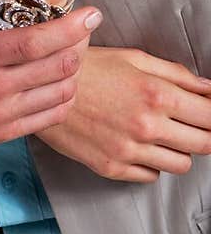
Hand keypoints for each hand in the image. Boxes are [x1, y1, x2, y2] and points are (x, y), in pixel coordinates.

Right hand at [0, 0, 101, 168]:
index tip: (90, 12)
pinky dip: (63, 96)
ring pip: (61, 94)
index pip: (35, 44)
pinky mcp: (1, 134)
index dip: (70, 27)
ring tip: (72, 49)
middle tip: (83, 24)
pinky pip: (50, 118)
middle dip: (80, 43)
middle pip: (59, 68)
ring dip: (74, 69)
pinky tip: (59, 80)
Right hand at [37, 46, 210, 180]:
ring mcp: (130, 150)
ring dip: (180, 150)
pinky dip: (152, 163)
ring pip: (181, 165)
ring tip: (164, 133)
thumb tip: (206, 87)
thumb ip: (175, 73)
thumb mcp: (132, 57)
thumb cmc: (85, 69)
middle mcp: (146, 125)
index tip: (210, 112)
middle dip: (205, 134)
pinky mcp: (113, 168)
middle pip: (204, 144)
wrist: (41, 88)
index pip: (210, 116)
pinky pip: (152, 176)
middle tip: (193, 123)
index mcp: (155, 93)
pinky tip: (140, 144)